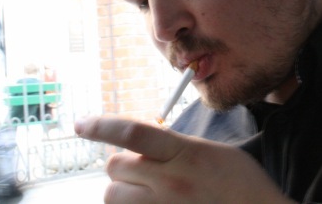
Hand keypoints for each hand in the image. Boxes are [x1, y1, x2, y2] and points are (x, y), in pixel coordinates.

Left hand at [75, 115, 293, 203]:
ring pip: (113, 195)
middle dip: (123, 165)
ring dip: (122, 190)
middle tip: (142, 170)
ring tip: (145, 191)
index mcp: (185, 153)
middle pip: (115, 167)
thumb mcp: (211, 152)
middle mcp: (170, 181)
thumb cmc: (241, 183)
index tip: (80, 124)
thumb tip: (142, 145)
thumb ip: (176, 146)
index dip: (102, 126)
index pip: (134, 133)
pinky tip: (151, 203)